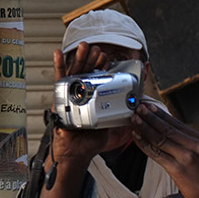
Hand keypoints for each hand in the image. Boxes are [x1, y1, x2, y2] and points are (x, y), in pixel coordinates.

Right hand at [49, 44, 125, 162]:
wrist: (77, 150)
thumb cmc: (94, 140)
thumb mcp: (117, 131)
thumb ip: (129, 122)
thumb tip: (140, 113)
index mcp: (97, 97)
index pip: (103, 78)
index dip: (106, 67)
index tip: (108, 58)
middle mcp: (83, 92)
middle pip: (89, 71)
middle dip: (94, 59)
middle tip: (99, 50)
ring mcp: (72, 92)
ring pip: (76, 71)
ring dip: (80, 58)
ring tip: (85, 47)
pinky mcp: (61, 96)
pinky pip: (59, 79)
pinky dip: (58, 65)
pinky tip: (58, 54)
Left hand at [130, 103, 198, 197]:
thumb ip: (190, 142)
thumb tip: (171, 130)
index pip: (178, 123)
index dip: (161, 113)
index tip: (150, 106)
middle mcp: (195, 146)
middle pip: (167, 127)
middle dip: (150, 116)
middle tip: (138, 107)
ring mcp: (186, 157)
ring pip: (160, 138)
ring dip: (145, 127)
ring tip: (134, 119)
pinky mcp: (177, 169)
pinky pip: (156, 153)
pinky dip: (144, 144)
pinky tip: (136, 137)